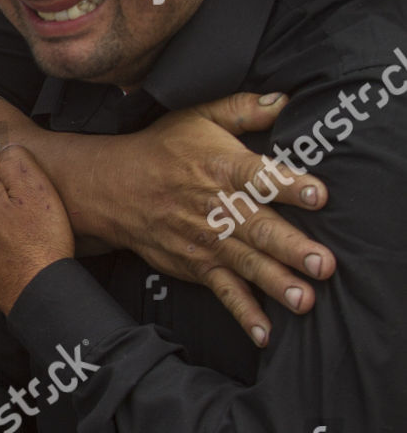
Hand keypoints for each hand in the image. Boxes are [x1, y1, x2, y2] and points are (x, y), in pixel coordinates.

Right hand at [83, 92, 333, 346]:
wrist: (110, 187)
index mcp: (221, 165)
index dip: (289, 185)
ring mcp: (203, 239)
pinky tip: (265, 332)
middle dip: (291, 247)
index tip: (318, 195)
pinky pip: (222, 290)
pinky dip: (242, 312)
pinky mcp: (194, 264)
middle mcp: (214, 205)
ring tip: (303, 300)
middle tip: (322, 263)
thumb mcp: (198, 117)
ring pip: (245, 262)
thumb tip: (287, 100)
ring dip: (275, 282)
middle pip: (257, 227)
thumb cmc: (163, 149)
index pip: (258, 175)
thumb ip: (245, 108)